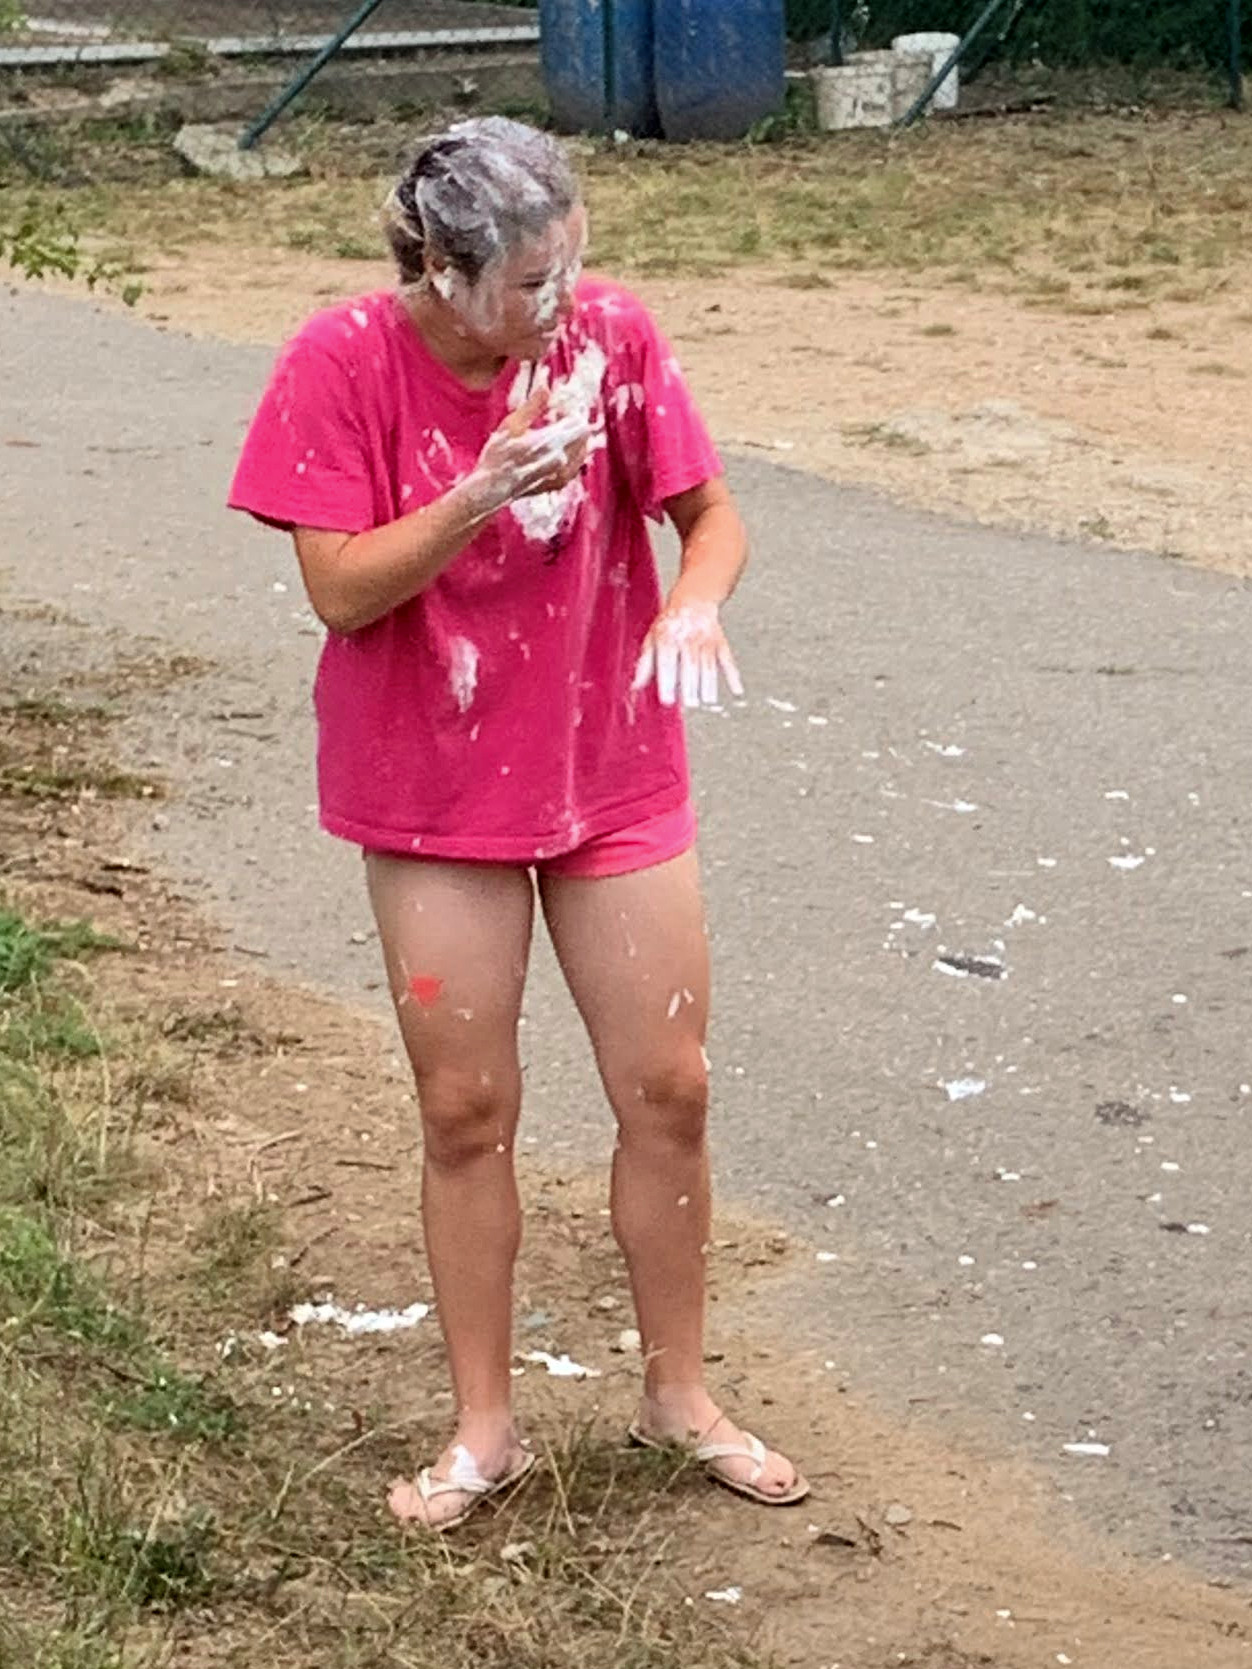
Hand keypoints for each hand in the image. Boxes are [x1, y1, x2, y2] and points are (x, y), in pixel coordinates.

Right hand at [463, 385, 589, 518]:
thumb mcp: (511, 425)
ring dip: (574, 439)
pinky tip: (558, 452)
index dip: (571, 412)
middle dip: (574, 424)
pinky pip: (575, 467)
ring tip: (555, 434)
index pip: (578, 422)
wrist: (492, 488)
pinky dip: (572, 456)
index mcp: (550, 442)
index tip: (558, 409)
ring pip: (582, 451)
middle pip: (583, 436)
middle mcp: (560, 459)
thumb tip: (546, 385)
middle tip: (557, 418)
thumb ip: (533, 405)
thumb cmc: (497, 455)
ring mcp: (561, 474)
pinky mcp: (558, 484)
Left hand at [633, 599, 743, 708]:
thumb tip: (635, 687)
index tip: (668, 700)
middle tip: (689, 703)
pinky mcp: (720, 642)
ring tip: (707, 700)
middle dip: (690, 686)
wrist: (693, 600)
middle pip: (689, 665)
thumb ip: (644, 664)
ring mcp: (706, 640)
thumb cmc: (670, 624)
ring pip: (708, 664)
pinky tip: (736, 690)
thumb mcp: (652, 639)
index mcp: (667, 638)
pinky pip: (728, 659)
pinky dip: (733, 675)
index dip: (667, 682)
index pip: (667, 662)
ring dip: (709, 684)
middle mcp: (687, 638)